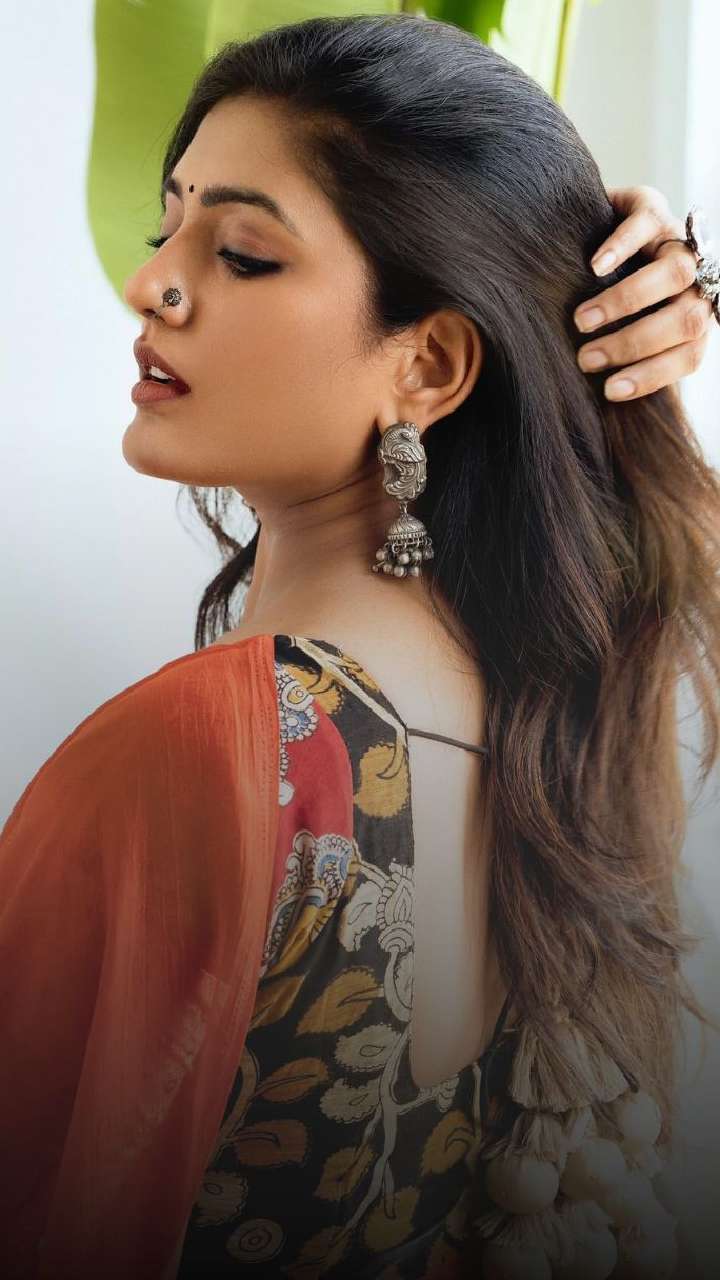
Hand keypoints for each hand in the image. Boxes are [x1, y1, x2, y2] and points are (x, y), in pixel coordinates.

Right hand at [573, 184, 713, 399]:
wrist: (595, 233)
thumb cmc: (608, 296)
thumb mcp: (625, 330)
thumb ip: (628, 359)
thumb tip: (603, 398)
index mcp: (693, 317)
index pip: (690, 354)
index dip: (653, 376)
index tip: (610, 390)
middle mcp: (694, 281)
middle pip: (685, 317)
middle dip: (633, 343)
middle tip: (586, 357)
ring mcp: (676, 240)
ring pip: (675, 273)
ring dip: (625, 302)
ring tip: (583, 320)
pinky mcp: (651, 207)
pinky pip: (646, 224)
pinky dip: (620, 248)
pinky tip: (594, 267)